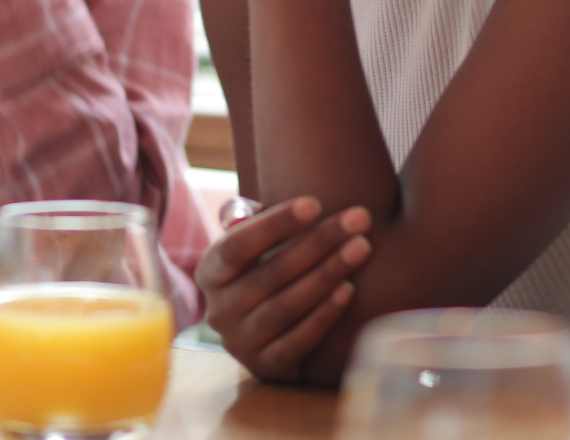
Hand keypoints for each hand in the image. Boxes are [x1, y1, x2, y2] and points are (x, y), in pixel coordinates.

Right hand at [196, 195, 373, 381]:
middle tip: (358, 220)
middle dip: (318, 243)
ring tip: (360, 249)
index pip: (237, 245)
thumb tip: (246, 208)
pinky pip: (298, 341)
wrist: (262, 338)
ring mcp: (240, 341)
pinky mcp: (266, 366)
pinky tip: (349, 290)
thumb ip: (249, 224)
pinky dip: (324, 315)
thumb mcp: (247, 250)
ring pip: (286, 306)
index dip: (275, 224)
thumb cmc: (262, 275)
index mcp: (209, 272)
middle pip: (270, 273)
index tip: (315, 203)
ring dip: (327, 275)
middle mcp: (219, 309)